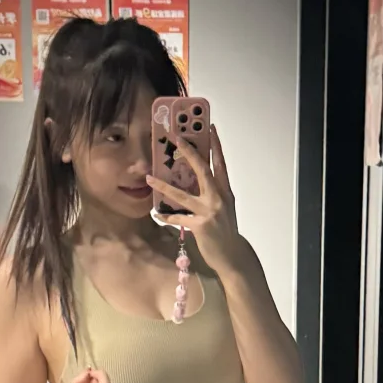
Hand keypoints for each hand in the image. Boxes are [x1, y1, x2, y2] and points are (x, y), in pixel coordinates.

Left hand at [148, 125, 244, 275]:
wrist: (233, 255)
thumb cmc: (225, 231)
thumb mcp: (224, 208)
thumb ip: (213, 194)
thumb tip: (196, 182)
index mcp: (225, 191)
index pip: (220, 163)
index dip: (215, 145)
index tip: (210, 127)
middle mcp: (218, 197)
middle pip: (202, 169)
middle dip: (189, 152)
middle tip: (176, 137)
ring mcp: (210, 211)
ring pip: (183, 195)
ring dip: (164, 186)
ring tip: (150, 179)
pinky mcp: (201, 226)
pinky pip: (179, 219)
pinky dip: (167, 217)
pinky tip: (157, 214)